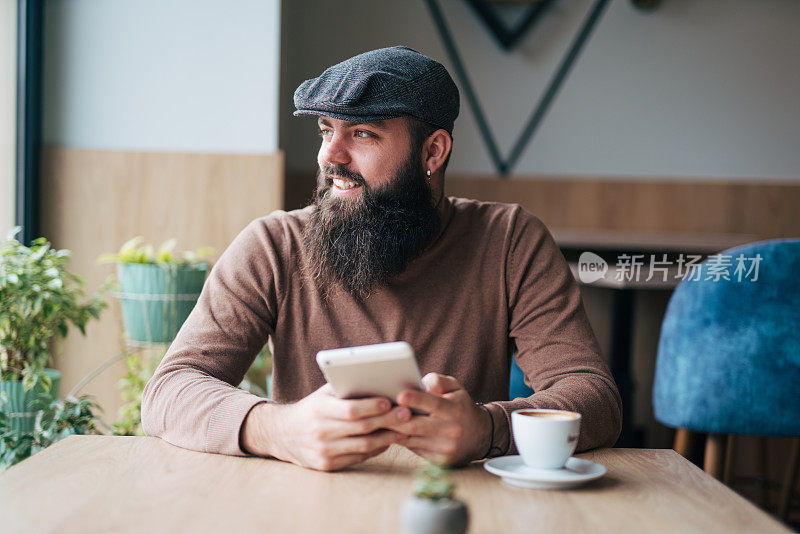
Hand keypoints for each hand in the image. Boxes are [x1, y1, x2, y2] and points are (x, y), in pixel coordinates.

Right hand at [241, 384, 410, 470]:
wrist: (283, 434)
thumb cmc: (312, 409)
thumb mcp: (323, 394)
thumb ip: (346, 390)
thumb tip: (378, 382)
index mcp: (319, 409)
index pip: (350, 409)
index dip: (372, 406)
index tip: (390, 401)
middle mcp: (320, 431)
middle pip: (361, 428)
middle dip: (387, 421)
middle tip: (407, 414)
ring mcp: (323, 451)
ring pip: (363, 446)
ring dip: (387, 438)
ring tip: (404, 430)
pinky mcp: (326, 465)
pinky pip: (357, 458)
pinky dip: (375, 450)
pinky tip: (387, 441)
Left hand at [387, 373, 490, 466]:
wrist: (481, 435)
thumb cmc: (460, 405)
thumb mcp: (456, 388)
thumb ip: (439, 380)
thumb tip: (423, 383)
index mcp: (455, 409)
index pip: (434, 404)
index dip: (416, 399)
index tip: (399, 395)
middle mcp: (452, 430)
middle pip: (417, 425)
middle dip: (395, 419)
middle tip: (377, 412)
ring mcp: (446, 448)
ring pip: (412, 439)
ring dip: (393, 431)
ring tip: (378, 421)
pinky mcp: (440, 461)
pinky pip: (414, 449)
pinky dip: (402, 440)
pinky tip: (391, 432)